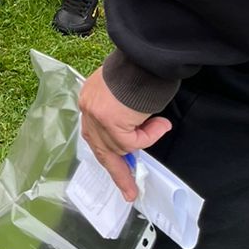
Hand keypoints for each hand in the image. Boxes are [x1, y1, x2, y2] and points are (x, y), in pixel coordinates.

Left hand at [78, 66, 172, 200]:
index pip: (94, 134)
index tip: (117, 168)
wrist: (146, 56)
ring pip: (120, 146)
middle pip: (100, 148)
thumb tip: (131, 134)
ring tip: (160, 124)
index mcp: (90, 98)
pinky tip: (160, 123)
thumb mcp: (125, 93)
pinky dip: (149, 136)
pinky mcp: (109, 121)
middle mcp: (88, 107)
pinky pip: (132, 142)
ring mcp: (96, 115)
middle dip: (118, 171)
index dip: (108, 152)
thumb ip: (121, 113)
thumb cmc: (142, 70)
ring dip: (143, 140)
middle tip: (129, 192)